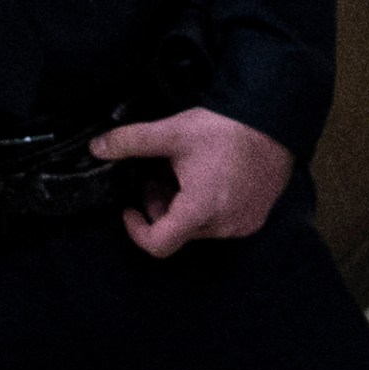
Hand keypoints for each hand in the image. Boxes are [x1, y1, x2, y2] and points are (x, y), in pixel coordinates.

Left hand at [86, 106, 292, 254]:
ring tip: (184, 175)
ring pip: (198, 229)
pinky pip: (220, 224)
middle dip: (159, 208)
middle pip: (177, 232)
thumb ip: (129, 142)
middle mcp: (222, 226)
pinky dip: (206, 208)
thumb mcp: (170, 133)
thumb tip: (96, 148)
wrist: (272, 125)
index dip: (136, 230)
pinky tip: (209, 180)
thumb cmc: (223, 130)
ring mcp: (241, 226)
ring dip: (182, 208)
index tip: (129, 209)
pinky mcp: (254, 220)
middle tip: (158, 177)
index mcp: (199, 210)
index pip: (159, 244)